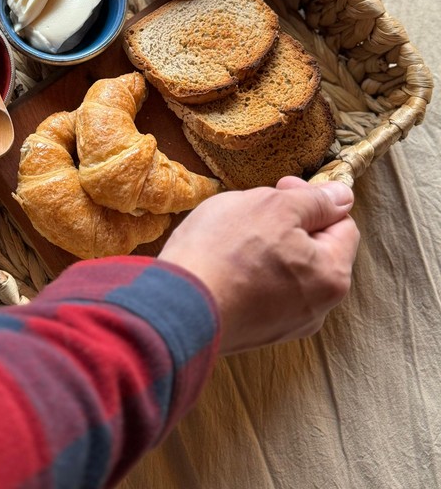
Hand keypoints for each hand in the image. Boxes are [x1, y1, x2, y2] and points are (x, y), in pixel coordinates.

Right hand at [159, 176, 359, 353]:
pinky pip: (265, 291)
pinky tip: (224, 262)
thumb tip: (342, 196)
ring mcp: (286, 325)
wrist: (178, 306)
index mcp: (332, 275)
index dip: (312, 199)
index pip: (343, 225)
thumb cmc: (226, 250)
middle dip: (288, 223)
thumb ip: (315, 201)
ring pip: (288, 270)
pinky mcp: (256, 332)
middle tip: (253, 208)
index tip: (279, 187)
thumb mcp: (274, 206)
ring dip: (268, 247)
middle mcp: (318, 308)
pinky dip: (251, 272)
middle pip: (315, 249)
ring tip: (233, 235)